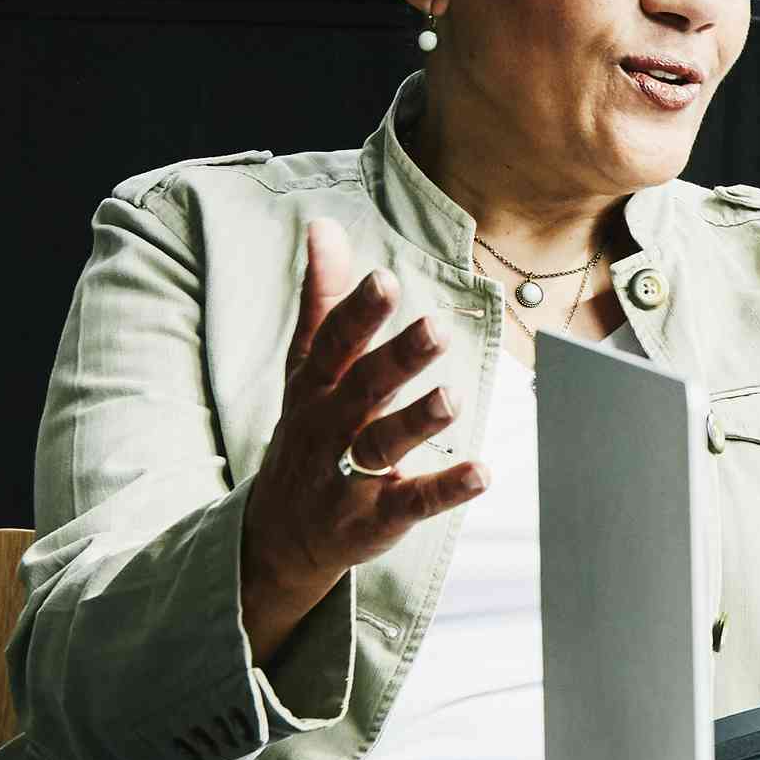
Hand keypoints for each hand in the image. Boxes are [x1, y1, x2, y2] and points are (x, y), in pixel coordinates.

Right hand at [239, 223, 485, 654]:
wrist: (279, 533)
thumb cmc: (308, 431)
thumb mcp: (306, 367)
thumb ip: (322, 298)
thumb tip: (323, 226)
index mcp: (314, 385)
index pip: (333, 343)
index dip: (358, 312)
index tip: (385, 279)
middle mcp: (328, 427)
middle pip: (362, 389)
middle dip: (396, 359)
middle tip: (435, 328)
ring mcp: (347, 476)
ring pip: (382, 446)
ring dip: (417, 422)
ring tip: (452, 398)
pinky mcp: (373, 519)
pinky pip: (411, 504)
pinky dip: (445, 490)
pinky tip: (481, 474)